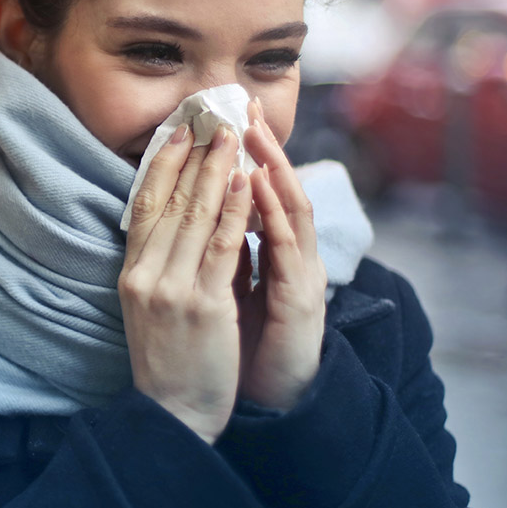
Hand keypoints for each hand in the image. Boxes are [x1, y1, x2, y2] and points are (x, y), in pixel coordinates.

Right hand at [119, 124, 251, 443]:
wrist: (173, 414)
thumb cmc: (168, 359)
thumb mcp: (148, 306)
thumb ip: (158, 264)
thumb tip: (177, 220)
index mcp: (132, 273)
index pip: (143, 205)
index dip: (161, 164)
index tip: (177, 131)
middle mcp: (146, 275)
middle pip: (170, 201)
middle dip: (193, 156)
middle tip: (212, 118)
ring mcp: (172, 289)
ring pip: (195, 216)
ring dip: (216, 171)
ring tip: (232, 137)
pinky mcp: (204, 306)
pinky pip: (222, 247)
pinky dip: (234, 211)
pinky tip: (245, 184)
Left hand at [237, 99, 326, 410]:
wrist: (266, 401)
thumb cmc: (246, 344)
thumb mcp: (230, 288)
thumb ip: (227, 251)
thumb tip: (204, 213)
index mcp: (276, 255)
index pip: (261, 195)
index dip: (248, 156)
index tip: (228, 118)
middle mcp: (293, 259)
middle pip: (280, 191)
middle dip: (263, 148)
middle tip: (245, 106)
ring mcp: (302, 278)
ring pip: (291, 211)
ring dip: (274, 168)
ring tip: (255, 132)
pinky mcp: (302, 301)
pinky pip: (287, 249)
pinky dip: (274, 213)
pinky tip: (263, 184)